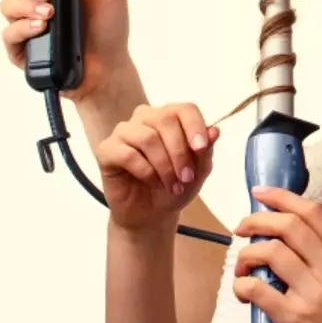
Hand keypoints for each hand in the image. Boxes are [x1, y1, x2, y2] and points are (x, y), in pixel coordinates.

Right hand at [0, 0, 132, 102]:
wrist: (108, 68)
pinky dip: (23, 28)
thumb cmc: (110, 32)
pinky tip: (41, 27)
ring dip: (26, 6)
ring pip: (6, 6)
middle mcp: (35, 3)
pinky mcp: (21, 49)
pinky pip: (8, 34)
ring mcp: (26, 26)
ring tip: (49, 13)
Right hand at [95, 103, 220, 232]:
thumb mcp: (198, 172)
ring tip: (172, 185)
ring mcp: (124, 132)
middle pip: (165, 120)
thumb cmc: (176, 187)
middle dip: (180, 152)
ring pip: (147, 138)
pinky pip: (127, 154)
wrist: (151, 214)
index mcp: (170, 117)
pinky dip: (145, 171)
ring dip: (164, 166)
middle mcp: (146, 118)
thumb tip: (215, 130)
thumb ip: (205, 151)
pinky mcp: (106, 149)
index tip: (201, 148)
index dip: (195, 126)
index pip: (184, 109)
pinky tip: (152, 182)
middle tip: (186, 177)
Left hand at [231, 188, 321, 322]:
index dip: (282, 198)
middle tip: (242, 228)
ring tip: (242, 267)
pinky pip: (258, 289)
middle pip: (289, 226)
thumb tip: (287, 230)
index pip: (313, 213)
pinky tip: (243, 292)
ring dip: (246, 254)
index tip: (260, 194)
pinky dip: (242, 286)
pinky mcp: (293, 318)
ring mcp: (313, 294)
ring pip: (271, 252)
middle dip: (257, 220)